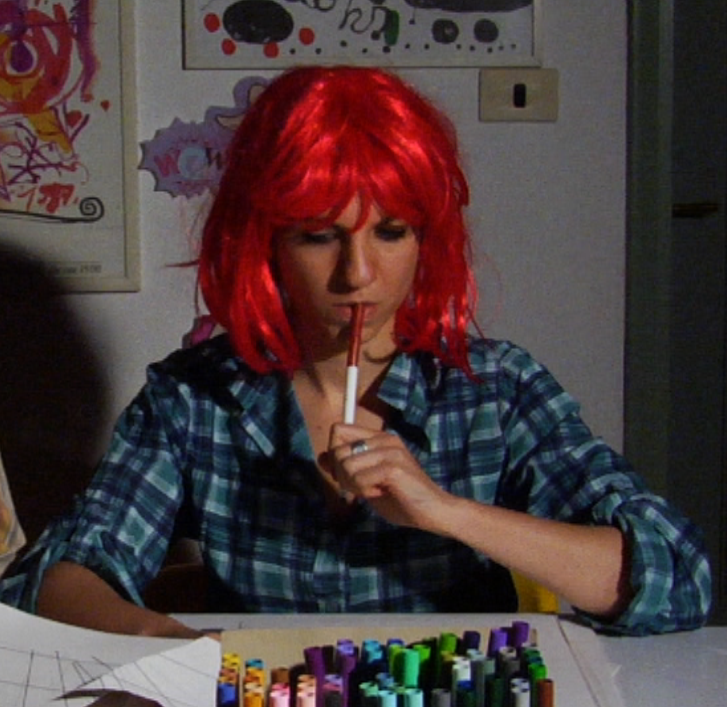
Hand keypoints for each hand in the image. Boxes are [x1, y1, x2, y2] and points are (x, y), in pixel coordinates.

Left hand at [328, 423, 455, 532]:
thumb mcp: (367, 481)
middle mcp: (384, 439)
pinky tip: (382, 493)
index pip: (338, 430)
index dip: (334, 454)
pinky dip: (365, 492)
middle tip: (363, 488)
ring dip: (354, 486)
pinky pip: (359, 478)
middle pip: (337, 450)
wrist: (433, 512)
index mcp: (379, 438)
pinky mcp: (393, 467)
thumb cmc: (401, 498)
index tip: (346, 474)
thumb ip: (346, 468)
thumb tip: (321, 457)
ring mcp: (390, 451)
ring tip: (374, 490)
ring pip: (346, 465)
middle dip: (342, 476)